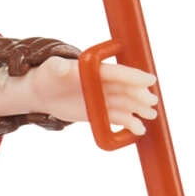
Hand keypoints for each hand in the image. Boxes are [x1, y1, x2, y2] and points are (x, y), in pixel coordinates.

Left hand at [27, 56, 158, 135]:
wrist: (43, 93)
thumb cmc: (48, 76)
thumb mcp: (50, 69)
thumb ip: (57, 67)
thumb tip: (59, 66)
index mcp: (97, 69)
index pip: (118, 72)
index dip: (133, 76)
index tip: (149, 80)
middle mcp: (104, 83)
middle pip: (126, 89)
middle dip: (139, 94)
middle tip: (151, 102)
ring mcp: (104, 98)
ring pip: (126, 104)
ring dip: (138, 109)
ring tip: (150, 116)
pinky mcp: (101, 112)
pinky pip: (118, 118)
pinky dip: (129, 123)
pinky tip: (138, 130)